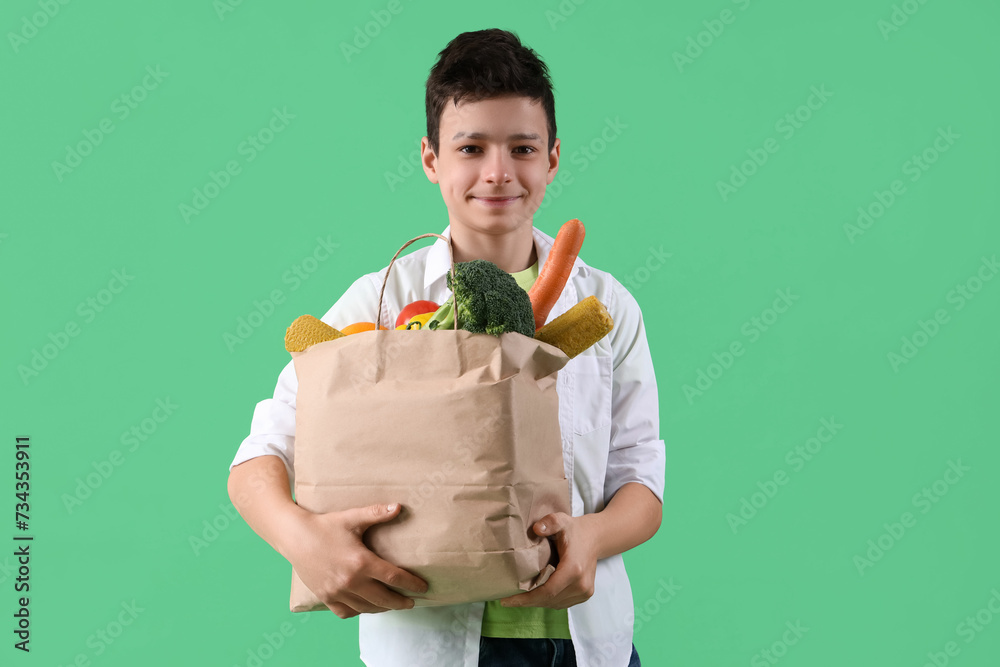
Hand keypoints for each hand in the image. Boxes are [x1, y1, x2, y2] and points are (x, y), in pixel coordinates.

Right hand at [285, 502, 428, 618]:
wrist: (294, 536)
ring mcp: (337, 592)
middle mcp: (351, 581)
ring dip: (382, 608)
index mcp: (361, 562)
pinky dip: (358, 611)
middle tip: (412, 602)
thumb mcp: (352, 517)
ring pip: (366, 608)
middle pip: (384, 599)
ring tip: (392, 605)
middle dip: (401, 602)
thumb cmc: (324, 525)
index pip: (394, 578)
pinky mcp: (325, 597)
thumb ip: (376, 513)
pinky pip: (346, 612)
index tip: (423, 588)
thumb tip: (399, 507)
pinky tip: (366, 607)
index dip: (411, 584)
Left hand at [498, 512, 598, 609]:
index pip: (547, 592)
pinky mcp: (585, 595)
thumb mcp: (562, 520)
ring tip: (519, 597)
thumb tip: (536, 529)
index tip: (506, 600)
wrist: (596, 538)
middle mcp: (581, 584)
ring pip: (555, 604)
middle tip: (508, 599)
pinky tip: (536, 594)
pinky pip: (562, 603)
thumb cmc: (575, 530)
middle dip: (527, 602)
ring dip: (537, 602)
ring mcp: (585, 592)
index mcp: (574, 569)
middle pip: (549, 600)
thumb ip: (550, 522)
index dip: (526, 599)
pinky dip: (548, 601)